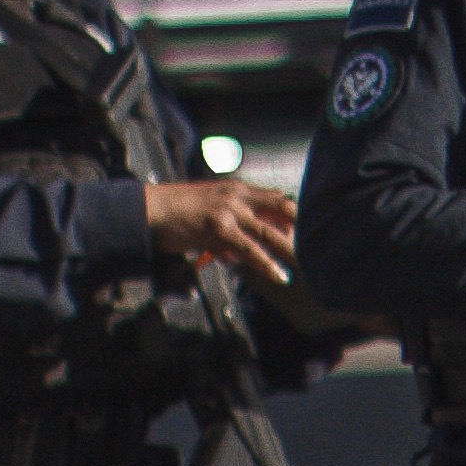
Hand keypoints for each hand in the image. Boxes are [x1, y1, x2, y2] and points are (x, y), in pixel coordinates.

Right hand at [142, 175, 297, 281]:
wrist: (147, 209)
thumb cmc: (175, 212)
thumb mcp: (208, 212)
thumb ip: (228, 231)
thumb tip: (239, 256)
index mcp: (238, 189)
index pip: (277, 198)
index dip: (296, 215)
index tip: (311, 230)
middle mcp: (238, 196)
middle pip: (284, 209)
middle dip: (303, 228)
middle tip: (319, 246)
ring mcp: (229, 211)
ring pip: (269, 232)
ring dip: (292, 251)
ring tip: (308, 265)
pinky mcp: (218, 228)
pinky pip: (250, 249)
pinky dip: (267, 264)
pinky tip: (279, 276)